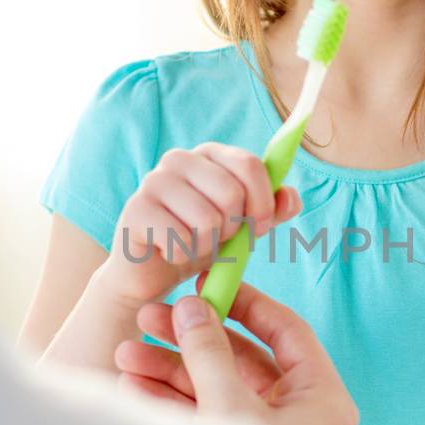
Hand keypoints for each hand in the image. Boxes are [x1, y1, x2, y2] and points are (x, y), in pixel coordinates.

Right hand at [94, 143, 301, 307]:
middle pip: (231, 194)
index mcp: (210, 154)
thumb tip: (290, 197)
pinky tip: (170, 251)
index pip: (251, 165)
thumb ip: (272, 210)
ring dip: (207, 246)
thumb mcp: (244, 225)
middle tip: (216, 237)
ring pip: (207, 220)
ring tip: (193, 245)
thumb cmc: (202, 240)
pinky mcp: (135, 210)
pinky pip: (179, 240)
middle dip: (233, 229)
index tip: (258, 225)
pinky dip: (182, 256)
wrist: (153, 271)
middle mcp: (179, 158)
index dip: (263, 202)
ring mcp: (153, 181)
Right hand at [113, 272, 358, 424]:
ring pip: (218, 389)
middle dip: (191, 341)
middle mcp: (302, 418)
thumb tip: (193, 305)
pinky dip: (173, 404)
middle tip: (148, 319)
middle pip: (243, 360)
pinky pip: (208, 420)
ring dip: (171, 372)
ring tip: (123, 356)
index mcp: (323, 399)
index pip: (287, 332)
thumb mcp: (227, 404)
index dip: (245, 303)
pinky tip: (133, 386)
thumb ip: (209, 351)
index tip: (206, 283)